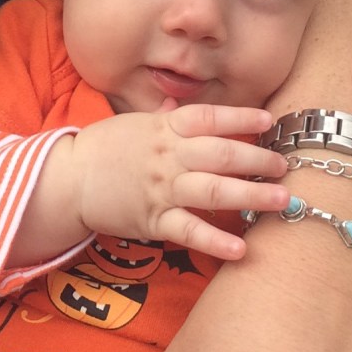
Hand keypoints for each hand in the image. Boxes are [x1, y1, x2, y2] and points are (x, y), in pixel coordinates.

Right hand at [70, 104, 288, 260]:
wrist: (67, 179)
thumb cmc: (103, 148)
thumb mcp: (134, 122)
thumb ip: (163, 116)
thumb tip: (178, 102)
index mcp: (165, 128)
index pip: (209, 118)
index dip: (241, 119)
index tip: (269, 122)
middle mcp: (168, 155)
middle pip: (221, 155)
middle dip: (258, 161)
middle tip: (284, 168)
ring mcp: (162, 188)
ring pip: (213, 191)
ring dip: (250, 196)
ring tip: (280, 201)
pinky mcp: (153, 220)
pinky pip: (188, 230)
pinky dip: (215, 240)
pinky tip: (240, 249)